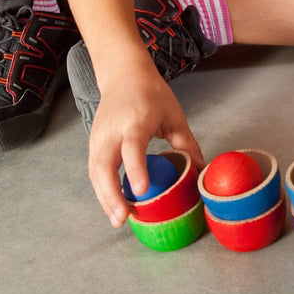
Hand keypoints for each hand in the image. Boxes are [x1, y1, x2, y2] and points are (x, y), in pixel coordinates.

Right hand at [86, 60, 203, 227]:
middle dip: (111, 195)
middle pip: (104, 166)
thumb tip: (200, 169)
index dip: (135, 169)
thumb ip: (187, 143)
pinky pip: (95, 171)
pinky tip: (113, 205)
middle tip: (123, 218)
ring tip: (119, 219)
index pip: (132, 147)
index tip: (141, 191)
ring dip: (104, 198)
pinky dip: (102, 190)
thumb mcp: (174, 115)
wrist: (123, 74)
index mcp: (135, 120)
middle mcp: (113, 130)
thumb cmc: (150, 93)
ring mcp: (98, 137)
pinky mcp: (93, 144)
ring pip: (95, 172)